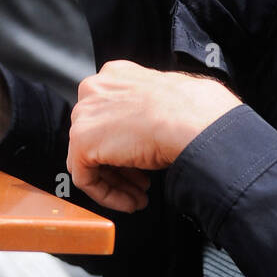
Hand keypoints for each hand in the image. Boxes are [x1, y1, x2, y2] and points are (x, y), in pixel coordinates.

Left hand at [67, 60, 241, 211]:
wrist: (193, 121)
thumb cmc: (194, 111)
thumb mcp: (169, 101)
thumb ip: (149, 111)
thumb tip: (154, 128)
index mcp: (117, 74)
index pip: (109, 115)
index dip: (126, 143)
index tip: (142, 162)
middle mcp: (95, 89)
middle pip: (98, 136)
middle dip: (121, 166)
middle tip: (141, 183)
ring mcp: (85, 113)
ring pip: (89, 157)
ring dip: (116, 183)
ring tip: (139, 197)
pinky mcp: (81, 140)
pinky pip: (85, 176)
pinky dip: (106, 194)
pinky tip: (129, 201)